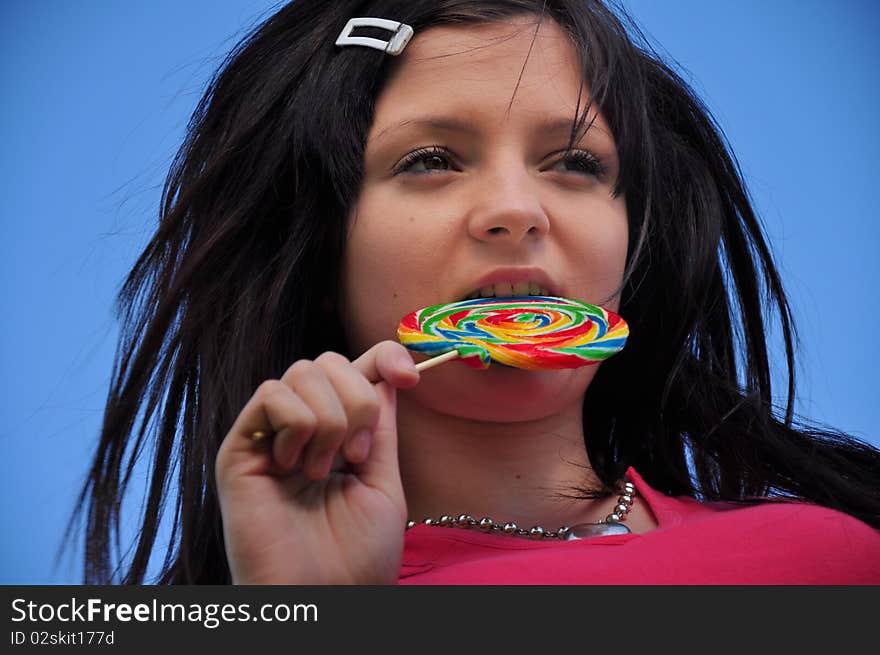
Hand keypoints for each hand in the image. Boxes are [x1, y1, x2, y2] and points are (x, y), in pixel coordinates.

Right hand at [215, 340, 419, 583]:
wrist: (326, 598)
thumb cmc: (355, 556)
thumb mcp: (382, 480)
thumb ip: (380, 426)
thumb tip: (388, 371)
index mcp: (338, 433)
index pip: (357, 367)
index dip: (385, 356)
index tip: (410, 376)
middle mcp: (302, 428)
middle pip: (330, 360)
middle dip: (359, 402)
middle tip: (356, 458)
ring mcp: (269, 436)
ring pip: (303, 371)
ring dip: (330, 420)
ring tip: (322, 471)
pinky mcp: (239, 449)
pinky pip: (271, 394)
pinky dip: (297, 424)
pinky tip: (293, 467)